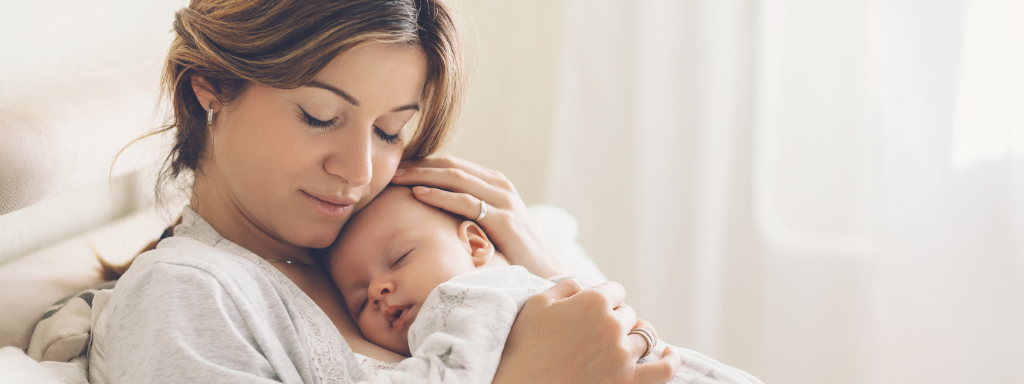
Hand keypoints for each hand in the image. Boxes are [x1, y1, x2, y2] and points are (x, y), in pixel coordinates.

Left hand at [391, 155, 564, 277]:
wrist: (545, 272)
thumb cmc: (512, 252)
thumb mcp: (489, 225)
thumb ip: (468, 211)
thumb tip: (433, 211)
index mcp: (494, 183)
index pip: (452, 164)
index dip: (422, 162)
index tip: (395, 166)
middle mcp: (500, 186)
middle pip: (451, 166)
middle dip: (417, 164)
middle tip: (389, 167)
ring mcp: (503, 201)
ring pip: (456, 178)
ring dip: (422, 175)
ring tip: (396, 177)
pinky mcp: (504, 220)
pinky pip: (466, 201)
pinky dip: (440, 195)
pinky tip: (418, 194)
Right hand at [492, 280, 680, 383]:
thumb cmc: (524, 347)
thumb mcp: (537, 304)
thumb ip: (566, 287)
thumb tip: (584, 287)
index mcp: (592, 302)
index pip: (615, 291)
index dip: (604, 300)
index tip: (592, 311)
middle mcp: (613, 325)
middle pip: (629, 314)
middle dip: (615, 320)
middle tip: (594, 334)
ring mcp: (623, 355)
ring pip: (645, 337)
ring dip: (633, 338)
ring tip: (620, 345)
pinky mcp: (629, 382)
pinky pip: (664, 369)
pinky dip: (670, 360)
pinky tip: (668, 354)